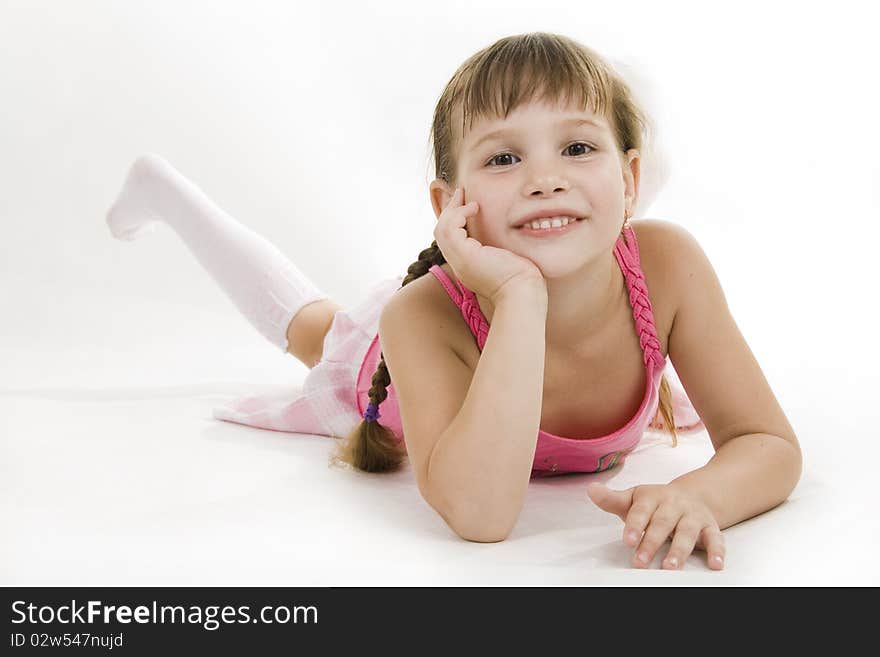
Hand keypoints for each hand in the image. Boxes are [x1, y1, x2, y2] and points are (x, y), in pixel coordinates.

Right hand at [433, 187, 544, 303]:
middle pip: (442, 234)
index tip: (468, 206)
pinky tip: (475, 207)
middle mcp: (460, 266)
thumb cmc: (524, 282)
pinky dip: (459, 213)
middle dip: (449, 212)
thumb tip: (511, 237)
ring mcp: (460, 262)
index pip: (452, 242)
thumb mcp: (508, 261)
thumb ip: (502, 250)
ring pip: (442, 229)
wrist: (522, 294)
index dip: (456, 222)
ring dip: (453, 210)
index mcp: (468, 268)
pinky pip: (450, 228)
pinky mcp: (465, 255)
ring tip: (466, 197)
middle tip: (460, 193)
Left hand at [586, 481, 725, 570]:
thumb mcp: (633, 499)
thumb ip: (612, 499)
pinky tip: (715, 565)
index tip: (627, 540)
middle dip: (651, 543)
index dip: (635, 525)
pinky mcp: (710, 527)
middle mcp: (674, 504)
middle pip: (662, 524)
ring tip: (669, 567)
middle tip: (640, 562)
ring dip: (679, 550)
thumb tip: (591, 490)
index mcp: (653, 497)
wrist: (692, 495)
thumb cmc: (655, 503)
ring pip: (687, 532)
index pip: (642, 511)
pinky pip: (716, 538)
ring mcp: (693, 515)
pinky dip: (717, 552)